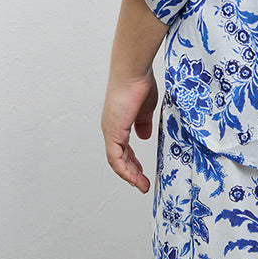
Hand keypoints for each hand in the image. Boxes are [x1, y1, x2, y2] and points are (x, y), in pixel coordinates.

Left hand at [101, 67, 157, 192]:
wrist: (133, 72)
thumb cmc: (140, 83)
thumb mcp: (146, 108)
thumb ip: (144, 123)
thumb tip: (144, 136)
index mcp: (119, 122)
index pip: (124, 148)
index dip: (133, 161)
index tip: (143, 171)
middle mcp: (112, 128)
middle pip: (120, 157)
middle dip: (133, 172)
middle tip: (143, 184)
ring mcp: (111, 131)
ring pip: (117, 161)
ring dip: (130, 175)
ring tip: (141, 186)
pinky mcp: (112, 133)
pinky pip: (116, 158)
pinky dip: (124, 170)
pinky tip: (133, 178)